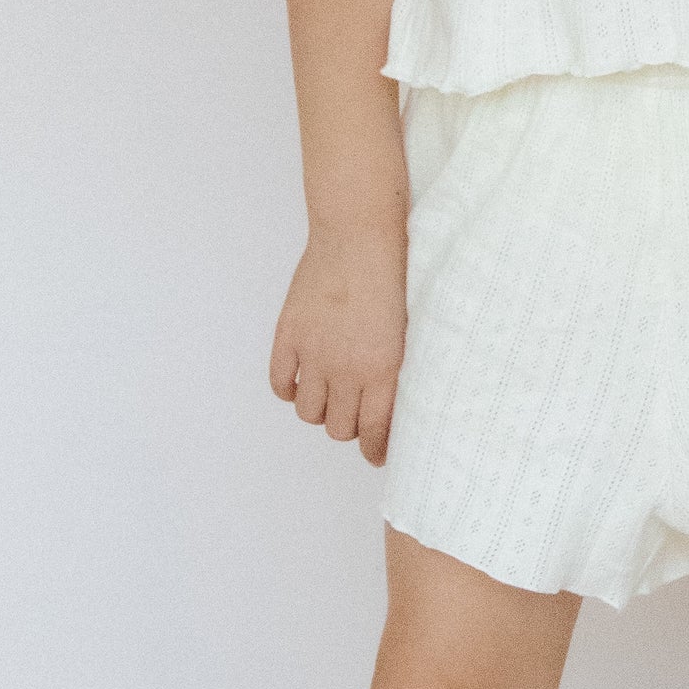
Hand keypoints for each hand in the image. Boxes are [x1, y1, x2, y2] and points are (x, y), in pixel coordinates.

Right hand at [269, 225, 407, 466]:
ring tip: (330, 393)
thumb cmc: (395, 272)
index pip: (374, 432)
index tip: (377, 455)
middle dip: (350, 426)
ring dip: (320, 409)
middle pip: (338, 428)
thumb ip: (395, 366)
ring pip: (309, 413)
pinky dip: (289, 389)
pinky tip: (301, 379)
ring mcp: (312, 354)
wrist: (359, 233)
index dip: (375, 451)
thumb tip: (391, 401)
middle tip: (356, 413)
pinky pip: (280, 384)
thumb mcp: (408, 327)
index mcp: (382, 368)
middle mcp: (344, 369)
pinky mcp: (288, 336)